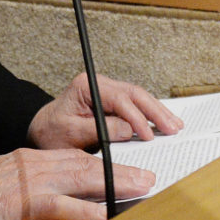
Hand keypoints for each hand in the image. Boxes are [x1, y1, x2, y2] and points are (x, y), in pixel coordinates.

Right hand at [0, 147, 153, 219]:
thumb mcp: (13, 188)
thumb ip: (43, 192)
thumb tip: (81, 205)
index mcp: (32, 161)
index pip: (76, 158)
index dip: (107, 164)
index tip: (131, 170)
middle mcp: (34, 167)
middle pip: (84, 164)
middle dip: (119, 170)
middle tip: (148, 177)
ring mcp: (29, 184)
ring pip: (78, 178)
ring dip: (113, 183)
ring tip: (140, 187)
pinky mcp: (23, 205)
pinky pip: (58, 206)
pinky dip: (82, 210)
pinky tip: (103, 215)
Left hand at [29, 72, 181, 149]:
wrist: (43, 131)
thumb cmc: (52, 132)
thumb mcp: (72, 134)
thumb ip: (100, 130)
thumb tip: (130, 131)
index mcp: (86, 86)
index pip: (119, 98)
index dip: (136, 116)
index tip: (148, 134)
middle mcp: (99, 84)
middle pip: (134, 93)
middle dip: (155, 111)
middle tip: (173, 128)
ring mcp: (107, 92)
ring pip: (139, 97)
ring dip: (158, 112)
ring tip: (176, 126)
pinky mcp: (113, 102)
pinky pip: (136, 105)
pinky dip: (151, 115)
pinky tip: (164, 123)